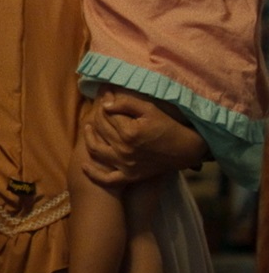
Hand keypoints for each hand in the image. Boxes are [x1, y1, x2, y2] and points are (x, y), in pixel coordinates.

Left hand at [81, 88, 206, 186]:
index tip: (105, 93)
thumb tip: (105, 103)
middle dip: (96, 115)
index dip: (104, 102)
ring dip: (88, 138)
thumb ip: (126, 104)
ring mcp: (125, 165)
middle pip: (100, 129)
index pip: (106, 115)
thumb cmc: (170, 126)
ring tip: (88, 127)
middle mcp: (124, 150)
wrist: (187, 150)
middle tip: (97, 106)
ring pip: (96, 150)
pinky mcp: (129, 176)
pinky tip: (84, 165)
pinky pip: (106, 179)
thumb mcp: (151, 110)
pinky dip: (93, 173)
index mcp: (129, 132)